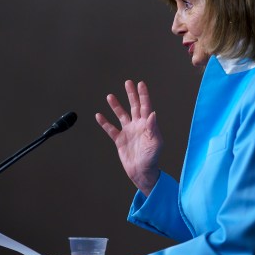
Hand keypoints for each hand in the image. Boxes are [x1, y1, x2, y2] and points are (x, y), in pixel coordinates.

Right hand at [95, 80, 162, 196]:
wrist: (142, 172)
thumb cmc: (152, 158)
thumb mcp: (155, 143)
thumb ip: (152, 128)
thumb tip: (152, 113)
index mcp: (147, 125)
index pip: (145, 106)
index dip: (143, 95)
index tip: (140, 84)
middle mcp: (138, 125)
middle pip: (134, 106)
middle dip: (131, 94)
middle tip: (128, 82)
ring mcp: (128, 132)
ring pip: (121, 115)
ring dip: (116, 106)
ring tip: (110, 96)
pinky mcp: (120, 140)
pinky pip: (111, 129)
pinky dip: (105, 122)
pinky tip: (99, 115)